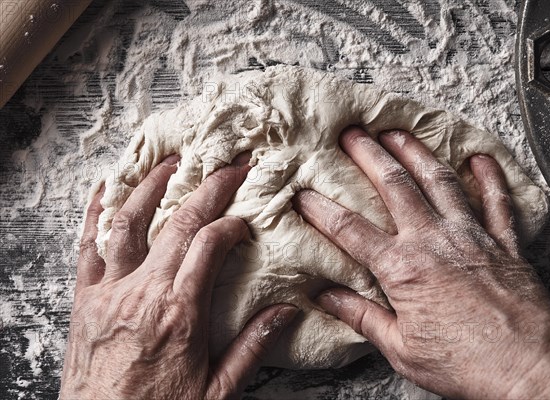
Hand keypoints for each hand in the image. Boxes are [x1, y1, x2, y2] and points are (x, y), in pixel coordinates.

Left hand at [61, 154, 298, 399]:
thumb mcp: (217, 390)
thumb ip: (252, 346)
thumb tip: (287, 312)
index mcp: (180, 313)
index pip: (210, 245)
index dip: (231, 223)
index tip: (243, 219)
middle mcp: (143, 293)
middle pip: (178, 223)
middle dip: (208, 188)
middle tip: (228, 165)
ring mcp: (109, 292)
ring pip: (128, 222)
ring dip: (151, 185)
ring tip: (171, 161)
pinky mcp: (84, 299)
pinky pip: (87, 246)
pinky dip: (96, 212)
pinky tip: (107, 188)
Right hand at [293, 127, 549, 398]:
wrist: (528, 367)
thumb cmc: (465, 364)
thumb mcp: (401, 348)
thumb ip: (361, 316)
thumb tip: (325, 296)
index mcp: (403, 268)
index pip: (350, 230)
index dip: (322, 210)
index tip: (303, 194)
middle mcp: (434, 240)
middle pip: (394, 186)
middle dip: (369, 155)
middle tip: (352, 134)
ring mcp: (470, 236)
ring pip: (438, 181)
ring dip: (415, 152)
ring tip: (398, 132)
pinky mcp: (503, 242)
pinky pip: (496, 200)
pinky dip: (489, 177)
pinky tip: (479, 158)